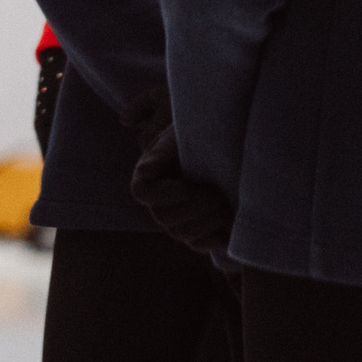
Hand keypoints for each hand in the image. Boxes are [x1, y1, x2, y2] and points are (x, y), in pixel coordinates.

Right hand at [125, 95, 233, 258]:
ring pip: (181, 234)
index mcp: (149, 174)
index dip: (162, 194)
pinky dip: (213, 237)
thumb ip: (152, 117)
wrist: (234, 152)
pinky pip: (198, 245)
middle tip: (214, 193)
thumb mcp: (179, 124)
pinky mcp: (199, 233)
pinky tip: (227, 222)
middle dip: (193, 208)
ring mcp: (178, 219)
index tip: (185, 186)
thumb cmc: (203, 134)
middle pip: (163, 218)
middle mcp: (159, 201)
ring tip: (223, 203)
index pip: (142, 193)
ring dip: (205, 221)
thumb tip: (126, 120)